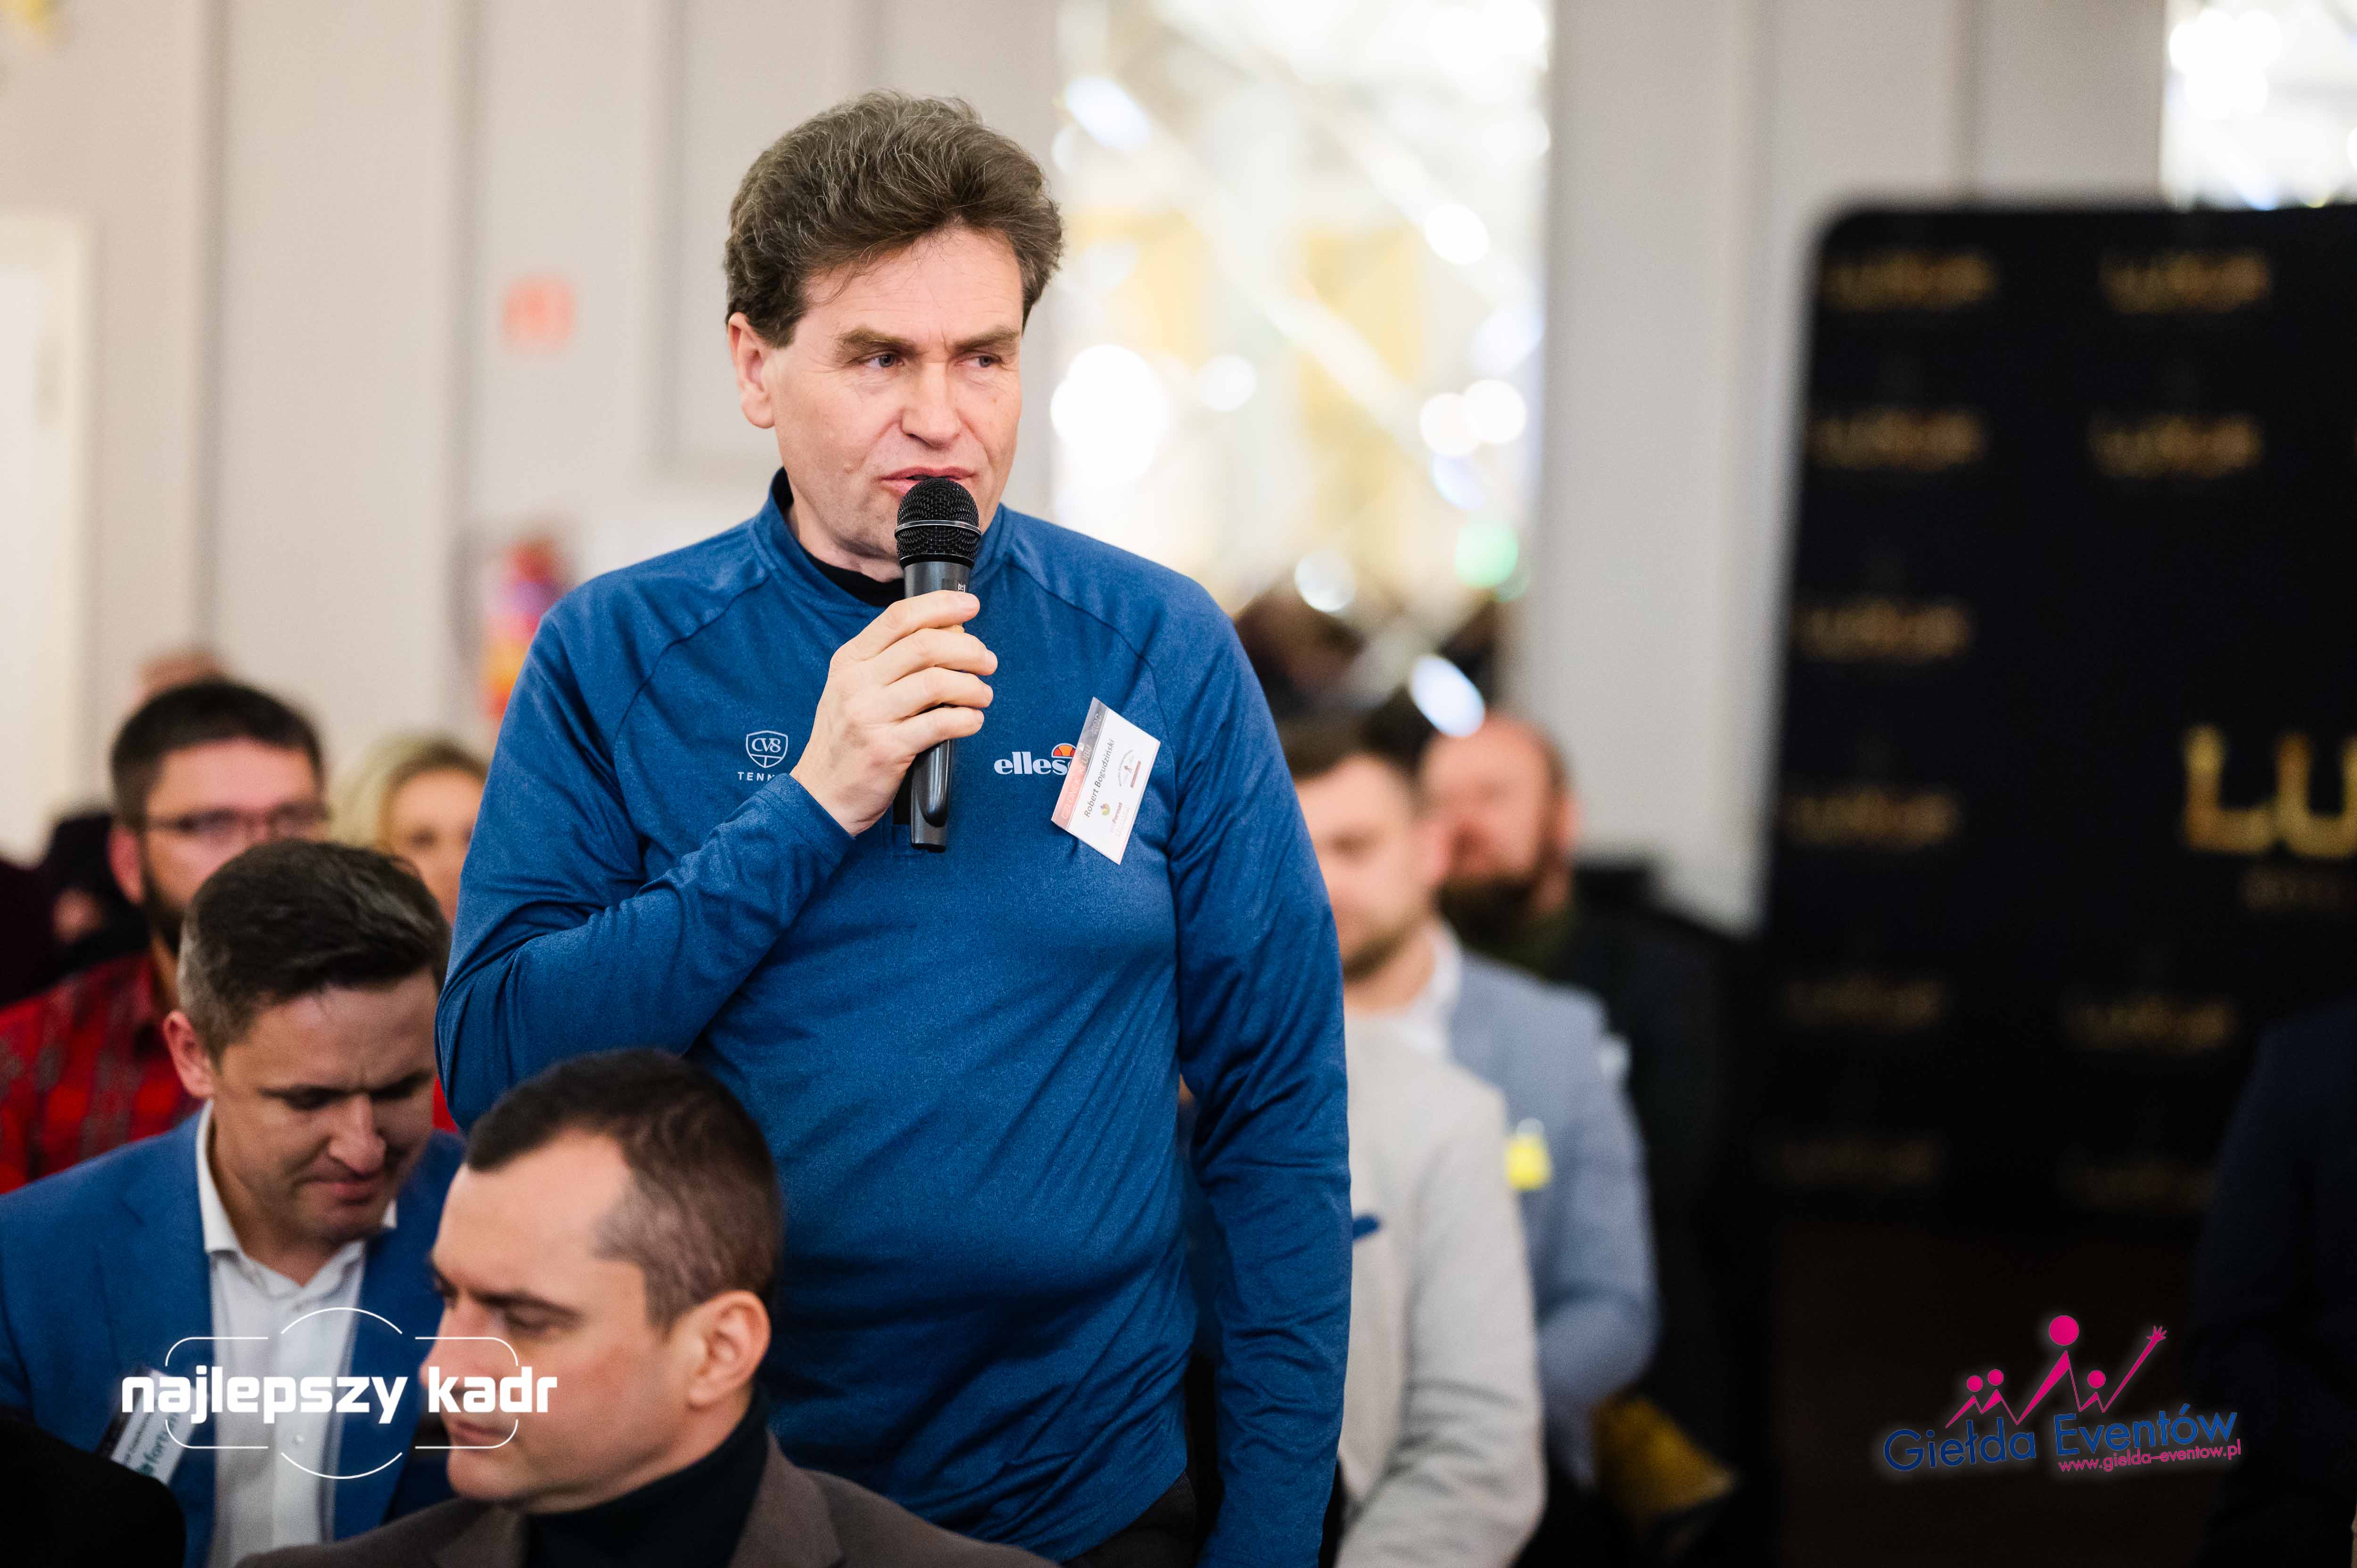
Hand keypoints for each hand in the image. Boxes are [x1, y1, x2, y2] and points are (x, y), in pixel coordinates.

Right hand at [791, 591, 996, 834]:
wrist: (822, 794)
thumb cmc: (848, 739)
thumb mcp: (853, 689)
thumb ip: (890, 660)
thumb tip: (949, 633)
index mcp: (850, 660)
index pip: (899, 617)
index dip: (941, 606)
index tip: (971, 606)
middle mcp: (856, 682)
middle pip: (925, 645)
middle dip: (969, 649)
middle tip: (987, 661)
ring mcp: (870, 715)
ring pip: (937, 682)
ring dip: (972, 686)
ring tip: (983, 695)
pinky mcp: (887, 748)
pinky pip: (940, 724)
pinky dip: (967, 719)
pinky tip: (973, 721)